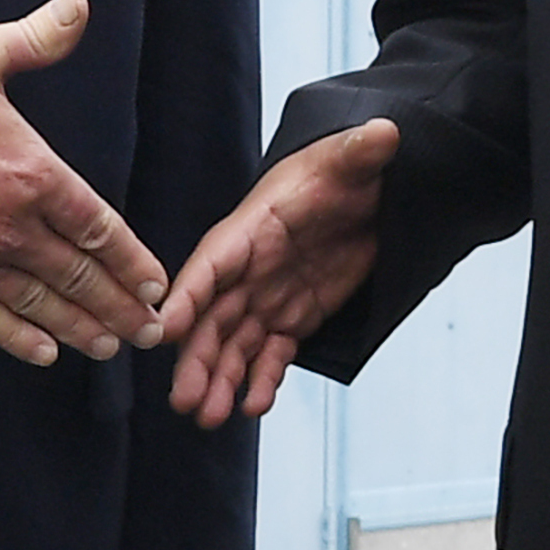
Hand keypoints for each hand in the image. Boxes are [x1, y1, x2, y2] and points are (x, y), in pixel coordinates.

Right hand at [0, 0, 168, 366]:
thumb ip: (37, 37)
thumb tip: (79, 5)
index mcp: (31, 171)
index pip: (99, 227)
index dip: (132, 261)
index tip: (156, 285)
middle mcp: (8, 224)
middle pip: (78, 276)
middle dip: (119, 307)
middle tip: (149, 331)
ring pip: (39, 305)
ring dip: (80, 329)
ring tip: (110, 346)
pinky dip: (19, 339)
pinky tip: (44, 353)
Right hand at [160, 119, 400, 427]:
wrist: (366, 193)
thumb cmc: (343, 171)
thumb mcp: (350, 159)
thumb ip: (360, 151)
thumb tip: (385, 131)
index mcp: (252, 229)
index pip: (212, 263)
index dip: (188, 296)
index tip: (165, 330)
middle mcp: (250, 268)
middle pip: (213, 317)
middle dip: (197, 359)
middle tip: (186, 400)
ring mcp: (269, 296)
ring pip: (234, 344)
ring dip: (221, 379)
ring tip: (212, 417)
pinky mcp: (293, 317)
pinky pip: (271, 353)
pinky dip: (262, 379)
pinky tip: (254, 406)